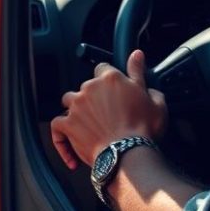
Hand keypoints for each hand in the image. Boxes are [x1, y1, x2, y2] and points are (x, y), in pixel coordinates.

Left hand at [50, 51, 166, 170]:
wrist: (129, 154)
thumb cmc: (143, 129)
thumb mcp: (153, 98)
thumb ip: (140, 73)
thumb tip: (137, 56)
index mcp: (111, 79)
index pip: (102, 68)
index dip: (107, 80)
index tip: (112, 89)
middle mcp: (90, 88)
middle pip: (85, 86)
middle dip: (93, 98)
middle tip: (106, 114)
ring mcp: (76, 106)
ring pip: (68, 101)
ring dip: (75, 110)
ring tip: (87, 125)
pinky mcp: (68, 125)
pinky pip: (57, 127)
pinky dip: (61, 139)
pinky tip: (70, 151)